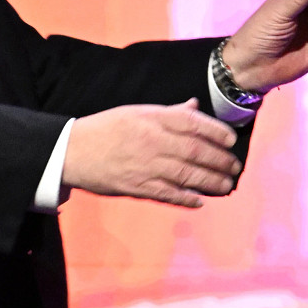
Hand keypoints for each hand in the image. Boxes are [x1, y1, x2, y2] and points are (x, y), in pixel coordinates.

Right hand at [63, 100, 241, 207]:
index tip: (231, 140)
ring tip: (226, 184)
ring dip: (211, 181)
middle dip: (220, 160)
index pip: (193, 123)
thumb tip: (194, 106)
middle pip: (196, 151)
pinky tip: (201, 201)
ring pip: (188, 175)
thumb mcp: (138, 112)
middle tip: (234, 166)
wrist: (72, 151)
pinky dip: (187, 199)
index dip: (217, 132)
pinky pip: (169, 195)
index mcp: (153, 119)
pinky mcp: (138, 187)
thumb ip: (169, 113)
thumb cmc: (107, 129)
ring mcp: (146, 166)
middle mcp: (153, 141)